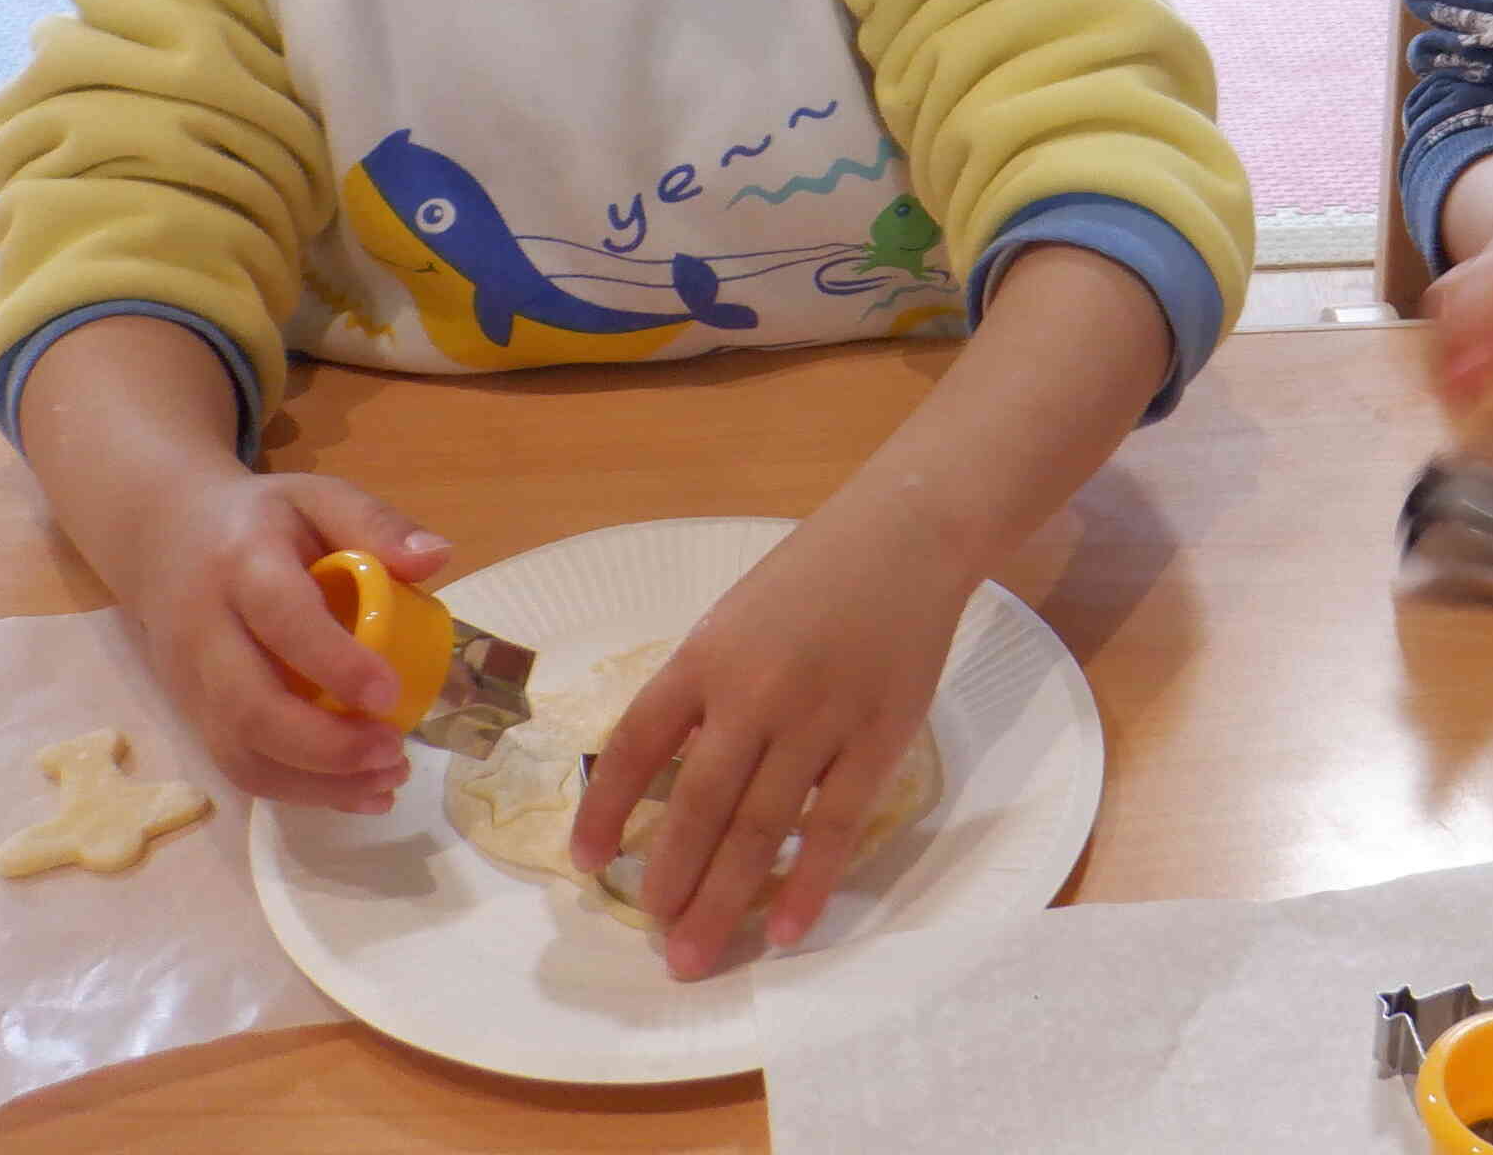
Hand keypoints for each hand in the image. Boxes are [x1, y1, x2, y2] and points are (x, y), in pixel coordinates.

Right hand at [109, 468, 451, 812]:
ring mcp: (191, 682)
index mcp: (242, 565)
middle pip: (250, 706)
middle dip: (325, 745)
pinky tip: (356, 791)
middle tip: (395, 753)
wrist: (164, 538)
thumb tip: (439, 557)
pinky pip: (237, 765)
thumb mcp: (318, 495)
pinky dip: (297, 790)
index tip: (391, 693)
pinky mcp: (192, 714)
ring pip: (239, 752)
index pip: (281, 619)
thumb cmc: (259, 519)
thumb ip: (376, 523)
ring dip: (315, 783)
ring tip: (387, 783)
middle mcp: (205, 631)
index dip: (334, 662)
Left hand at [570, 491, 967, 979]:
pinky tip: (787, 927)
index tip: (587, 863)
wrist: (905, 537)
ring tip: (696, 954)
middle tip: (655, 942)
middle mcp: (754, 691)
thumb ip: (703, 692)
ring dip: (725, 898)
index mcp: (705, 656)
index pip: (635, 745)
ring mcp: (819, 717)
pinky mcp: (879, 737)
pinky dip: (809, 881)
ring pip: (761, 826)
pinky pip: (835, 824)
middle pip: (697, 804)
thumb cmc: (811, 579)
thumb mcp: (734, 619)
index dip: (606, 809)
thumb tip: (666, 783)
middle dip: (670, 881)